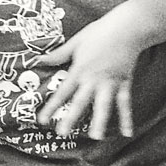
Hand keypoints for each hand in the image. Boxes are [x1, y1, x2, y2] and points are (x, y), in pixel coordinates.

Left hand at [32, 14, 145, 139]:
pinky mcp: (124, 83)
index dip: (51, 106)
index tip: (42, 120)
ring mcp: (110, 83)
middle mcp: (94, 79)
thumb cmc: (99, 32)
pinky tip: (127, 133)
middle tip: (62, 133)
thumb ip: (58, 55)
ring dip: (99, 121)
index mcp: (79, 70)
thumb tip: (38, 60)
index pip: (62, 92)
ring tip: (96, 137)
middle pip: (80, 102)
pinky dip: (126, 118)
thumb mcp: (75, 42)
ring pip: (104, 105)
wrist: (127, 27)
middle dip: (71, 118)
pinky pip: (125, 103)